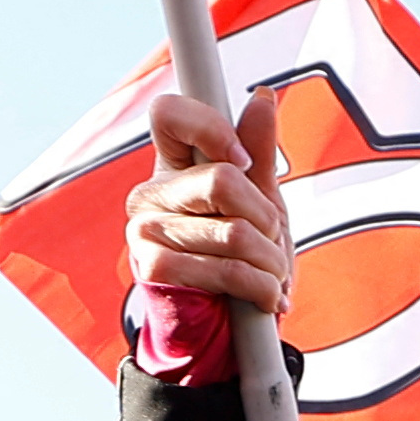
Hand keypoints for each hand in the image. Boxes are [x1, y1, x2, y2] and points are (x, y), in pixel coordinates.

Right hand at [122, 85, 289, 311]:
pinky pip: (226, 269)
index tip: (243, 162)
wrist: (221, 323)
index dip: (211, 128)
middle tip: (272, 239)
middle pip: (222, 180)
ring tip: (274, 275)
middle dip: (266, 217)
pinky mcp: (154, 269)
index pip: (169, 114)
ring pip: (233, 231)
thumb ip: (257, 152)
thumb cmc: (237, 254)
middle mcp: (150, 193)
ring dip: (271, 260)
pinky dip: (261, 286)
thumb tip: (263, 97)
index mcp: (172, 165)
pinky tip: (266, 295)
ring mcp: (146, 230)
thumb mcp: (256, 200)